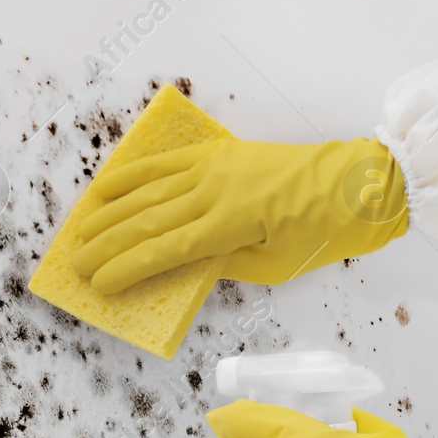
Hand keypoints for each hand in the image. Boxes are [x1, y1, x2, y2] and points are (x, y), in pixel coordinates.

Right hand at [72, 136, 408, 293]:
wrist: (361, 183)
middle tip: (77, 265)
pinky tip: (106, 187)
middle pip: (145, 221)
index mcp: (231, 224)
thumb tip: (180, 265)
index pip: (163, 250)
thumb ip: (225, 264)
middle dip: (107, 245)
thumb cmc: (325, 232)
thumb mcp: (276, 265)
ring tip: (80, 232)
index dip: (126, 269)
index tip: (99, 284)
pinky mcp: (219, 152)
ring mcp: (214, 167)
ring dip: (109, 213)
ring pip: (148, 191)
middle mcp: (215, 191)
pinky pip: (165, 163)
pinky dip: (132, 174)